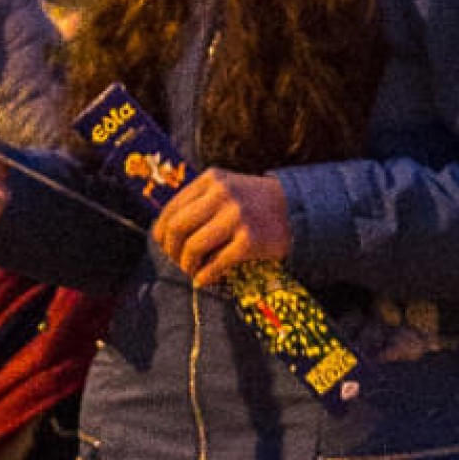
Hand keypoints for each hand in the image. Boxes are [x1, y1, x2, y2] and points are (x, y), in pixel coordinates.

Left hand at [156, 169, 294, 290]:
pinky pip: (217, 263)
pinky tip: (205, 280)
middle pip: (177, 228)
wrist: (297, 210)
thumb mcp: (227, 188)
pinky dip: (206, 276)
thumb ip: (199, 202)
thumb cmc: (255, 203)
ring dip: (187, 265)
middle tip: (178, 262)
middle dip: (171, 251)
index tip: (164, 246)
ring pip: (193, 247)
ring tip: (192, 271)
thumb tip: (165, 233)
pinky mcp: (250, 240)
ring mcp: (236, 216)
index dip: (162, 232)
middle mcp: (222, 194)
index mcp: (212, 179)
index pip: (172, 208)